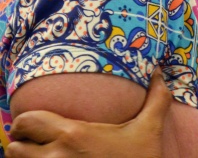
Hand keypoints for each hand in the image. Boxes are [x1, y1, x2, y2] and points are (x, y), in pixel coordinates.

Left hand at [6, 70, 171, 157]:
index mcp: (74, 135)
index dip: (26, 121)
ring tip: (41, 154)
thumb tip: (159, 72)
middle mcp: (56, 156)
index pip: (27, 121)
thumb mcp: (148, 131)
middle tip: (36, 140)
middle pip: (15, 147)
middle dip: (22, 142)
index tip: (35, 123)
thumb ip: (155, 100)